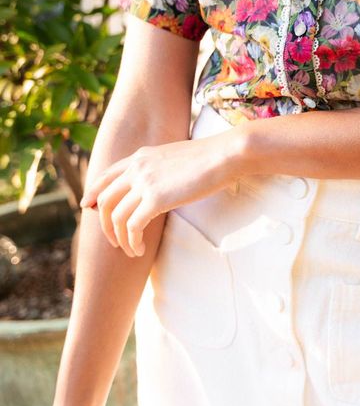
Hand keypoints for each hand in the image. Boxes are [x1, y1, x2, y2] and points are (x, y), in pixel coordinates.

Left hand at [79, 131, 242, 256]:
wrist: (225, 154)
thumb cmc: (210, 158)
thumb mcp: (175, 157)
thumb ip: (159, 168)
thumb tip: (157, 185)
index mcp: (140, 156)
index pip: (105, 176)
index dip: (93, 193)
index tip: (89, 208)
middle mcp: (137, 168)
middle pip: (104, 200)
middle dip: (104, 225)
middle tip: (114, 242)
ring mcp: (144, 182)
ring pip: (115, 217)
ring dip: (120, 239)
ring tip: (131, 250)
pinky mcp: (155, 199)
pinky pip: (132, 227)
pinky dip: (132, 242)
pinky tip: (140, 250)